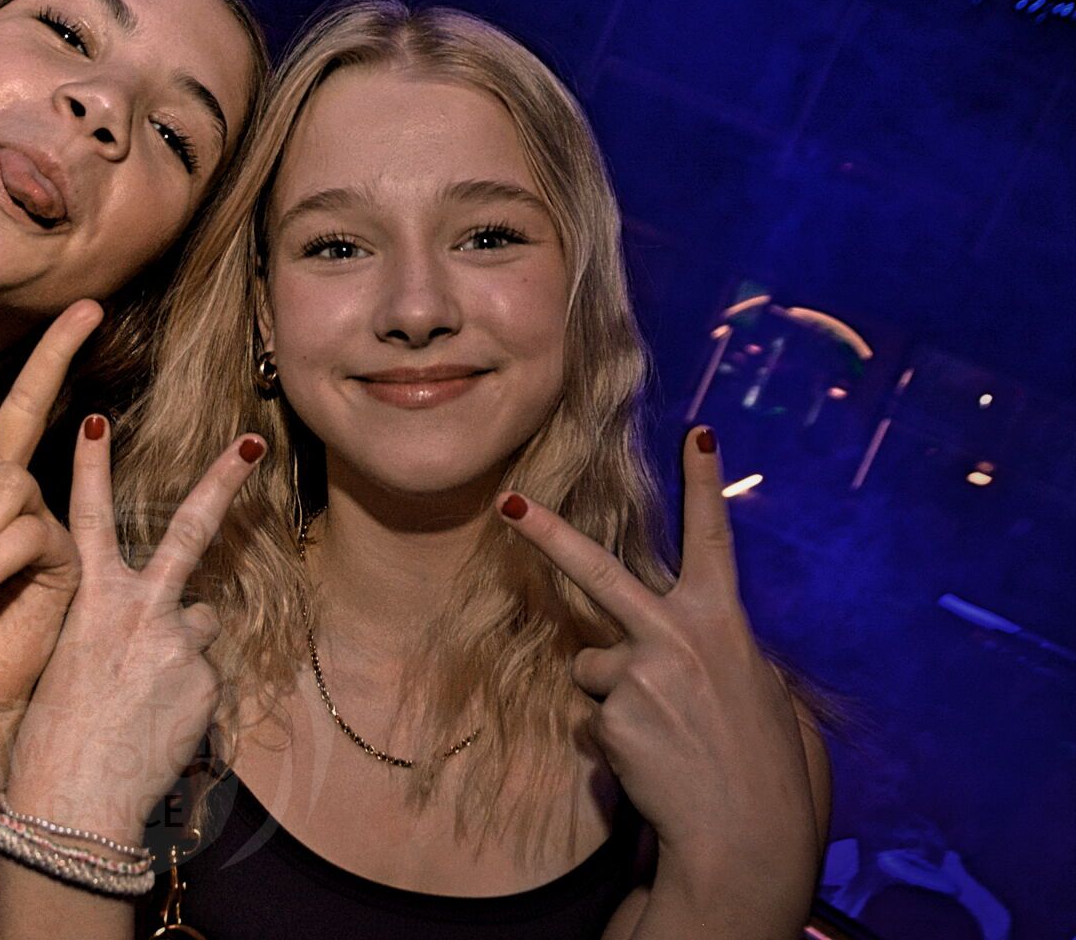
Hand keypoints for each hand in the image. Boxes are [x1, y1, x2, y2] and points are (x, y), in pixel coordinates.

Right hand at [2, 424, 265, 842]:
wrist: (74, 802)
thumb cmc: (53, 738)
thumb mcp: (69, 662)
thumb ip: (115, 627)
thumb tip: (163, 624)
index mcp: (90, 601)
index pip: (89, 518)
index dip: (91, 466)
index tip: (96, 419)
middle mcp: (140, 610)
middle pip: (188, 531)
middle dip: (222, 481)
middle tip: (251, 442)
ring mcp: (178, 644)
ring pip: (200, 626)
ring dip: (184, 648)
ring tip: (147, 698)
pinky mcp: (205, 683)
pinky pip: (205, 677)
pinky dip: (189, 697)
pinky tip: (160, 728)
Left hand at [499, 428, 821, 916]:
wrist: (747, 840)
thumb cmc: (768, 772)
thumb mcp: (768, 697)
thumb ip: (724, 653)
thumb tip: (693, 636)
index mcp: (726, 625)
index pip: (716, 540)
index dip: (706, 483)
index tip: (697, 431)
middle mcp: (678, 636)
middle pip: (598, 571)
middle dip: (546, 532)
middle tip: (504, 501)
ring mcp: (638, 674)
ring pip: (592, 668)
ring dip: (615, 699)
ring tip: (664, 739)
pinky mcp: (609, 716)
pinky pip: (591, 718)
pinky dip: (613, 741)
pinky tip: (651, 766)